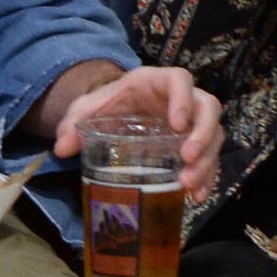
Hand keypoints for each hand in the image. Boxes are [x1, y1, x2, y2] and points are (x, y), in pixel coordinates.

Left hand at [52, 64, 221, 201]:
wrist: (117, 112)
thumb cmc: (107, 105)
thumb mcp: (87, 109)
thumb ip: (73, 124)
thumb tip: (61, 149)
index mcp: (157, 82)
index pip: (179, 80)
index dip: (183, 99)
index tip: (177, 125)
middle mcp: (182, 98)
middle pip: (208, 107)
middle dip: (203, 134)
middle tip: (187, 159)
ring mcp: (192, 121)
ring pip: (215, 134)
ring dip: (207, 160)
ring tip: (189, 185)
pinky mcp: (195, 143)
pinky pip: (211, 157)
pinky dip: (207, 177)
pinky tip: (196, 196)